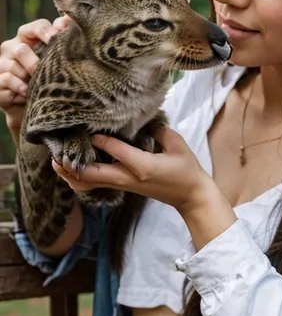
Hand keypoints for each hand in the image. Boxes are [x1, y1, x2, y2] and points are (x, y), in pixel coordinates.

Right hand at [0, 16, 71, 134]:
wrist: (38, 106)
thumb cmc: (48, 77)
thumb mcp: (55, 58)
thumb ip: (60, 37)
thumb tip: (67, 20)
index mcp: (27, 38)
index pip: (36, 27)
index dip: (47, 32)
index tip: (58, 41)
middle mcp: (11, 48)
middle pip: (21, 49)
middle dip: (36, 64)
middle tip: (47, 74)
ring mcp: (2, 64)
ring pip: (13, 68)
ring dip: (29, 80)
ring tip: (38, 87)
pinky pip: (6, 80)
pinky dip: (20, 89)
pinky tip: (28, 94)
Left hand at [51, 126, 217, 215]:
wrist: (190, 196)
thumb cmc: (187, 170)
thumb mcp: (178, 145)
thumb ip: (159, 130)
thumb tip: (142, 118)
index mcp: (143, 166)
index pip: (116, 151)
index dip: (101, 139)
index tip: (88, 128)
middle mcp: (129, 178)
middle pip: (92, 174)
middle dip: (72, 164)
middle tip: (57, 151)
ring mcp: (124, 185)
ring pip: (90, 183)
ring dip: (72, 174)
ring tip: (58, 161)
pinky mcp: (123, 187)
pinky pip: (95, 186)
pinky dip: (81, 180)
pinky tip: (73, 170)